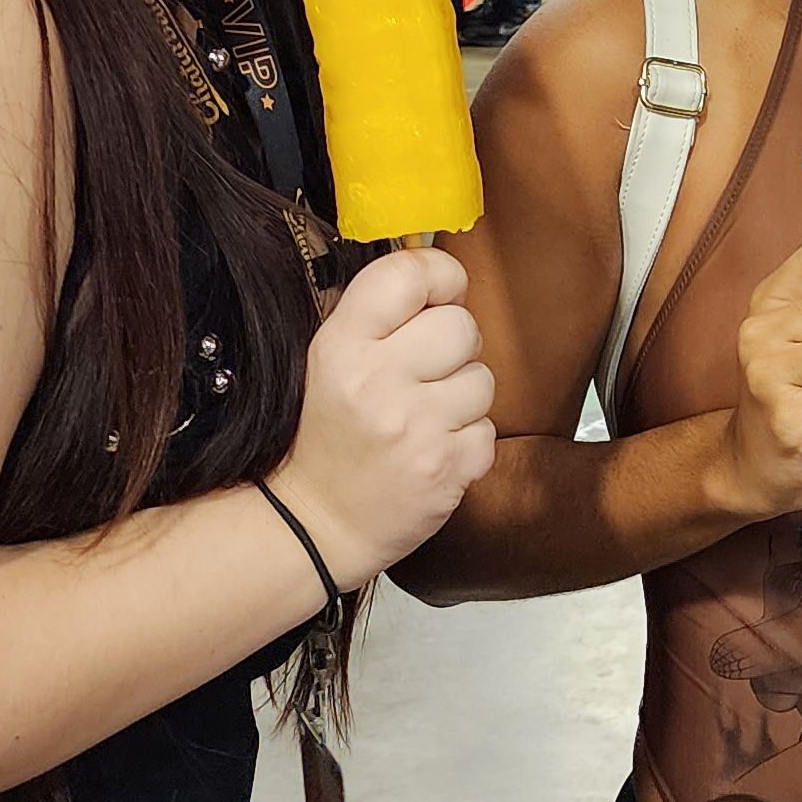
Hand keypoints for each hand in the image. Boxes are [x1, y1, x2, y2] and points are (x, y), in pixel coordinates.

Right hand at [270, 245, 497, 588]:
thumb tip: (435, 277)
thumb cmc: (326, 438)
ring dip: (463, 394)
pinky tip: (433, 447)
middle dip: (454, 344)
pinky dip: (467, 438)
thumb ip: (375, 318)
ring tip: (425, 415)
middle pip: (461, 324)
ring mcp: (416, 427)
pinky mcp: (447, 468)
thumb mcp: (326, 364)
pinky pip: (488, 428)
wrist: (314, 526)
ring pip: (482, 377)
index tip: (440, 293)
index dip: (439, 275)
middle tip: (426, 370)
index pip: (409, 274)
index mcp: (341, 347)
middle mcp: (377, 382)